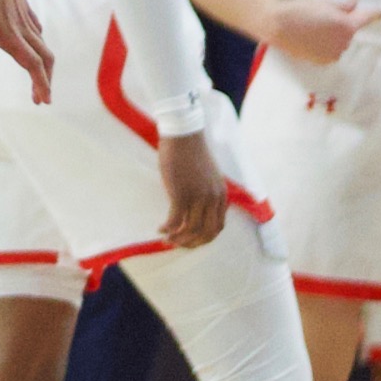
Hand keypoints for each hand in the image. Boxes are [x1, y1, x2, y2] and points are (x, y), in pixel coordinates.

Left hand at [0, 0, 54, 103]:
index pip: (32, 64)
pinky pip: (37, 29)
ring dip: (43, 64)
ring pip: (42, 44)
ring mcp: (24, 14)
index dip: (41, 84)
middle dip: (46, 80)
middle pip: (44, 58)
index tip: (45, 101)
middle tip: (42, 98)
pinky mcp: (23, 4)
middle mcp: (21, 25)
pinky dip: (38, 44)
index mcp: (7, 32)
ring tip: (37, 78)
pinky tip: (30, 45)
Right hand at [154, 131, 229, 249]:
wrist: (183, 135)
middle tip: (178, 244)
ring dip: (178, 238)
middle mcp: (212, 199)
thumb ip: (207, 191)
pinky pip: (176, 220)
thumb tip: (197, 206)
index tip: (191, 240)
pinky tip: (160, 229)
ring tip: (167, 239)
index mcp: (221, 195)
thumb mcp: (208, 175)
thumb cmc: (192, 152)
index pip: (218, 226)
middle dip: (192, 243)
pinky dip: (168, 228)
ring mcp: (197, 197)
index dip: (204, 238)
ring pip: (191, 229)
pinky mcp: (181, 193)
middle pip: (207, 233)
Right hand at [264, 0, 380, 63]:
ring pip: (339, 42)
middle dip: (341, 24)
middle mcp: (344, 42)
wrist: (275, 25)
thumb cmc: (298, 10)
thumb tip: (354, 3)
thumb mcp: (321, 2)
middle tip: (322, 16)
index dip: (375, 14)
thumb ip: (342, 6)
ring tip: (311, 28)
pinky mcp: (322, 61)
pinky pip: (329, 52)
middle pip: (348, 31)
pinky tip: (309, 38)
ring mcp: (333, 54)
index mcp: (347, 25)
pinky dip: (324, 45)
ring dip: (332, 36)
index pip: (366, 18)